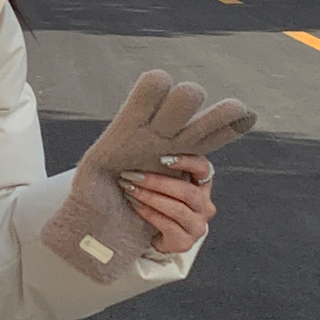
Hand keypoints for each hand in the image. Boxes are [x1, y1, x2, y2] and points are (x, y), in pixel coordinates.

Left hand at [40, 70, 253, 282]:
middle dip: (163, 177)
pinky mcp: (185, 240)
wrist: (109, 224)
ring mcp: (197, 220)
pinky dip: (150, 213)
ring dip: (152, 193)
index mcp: (195, 172)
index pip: (210, 158)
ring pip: (185, 202)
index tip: (166, 153)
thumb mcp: (133, 151)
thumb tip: (158, 78)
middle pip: (198, 182)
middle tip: (134, 171)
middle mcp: (203, 195)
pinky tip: (134, 205)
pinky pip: (173, 224)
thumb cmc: (124, 183)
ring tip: (128, 187)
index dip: (195, 153)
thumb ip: (148, 122)